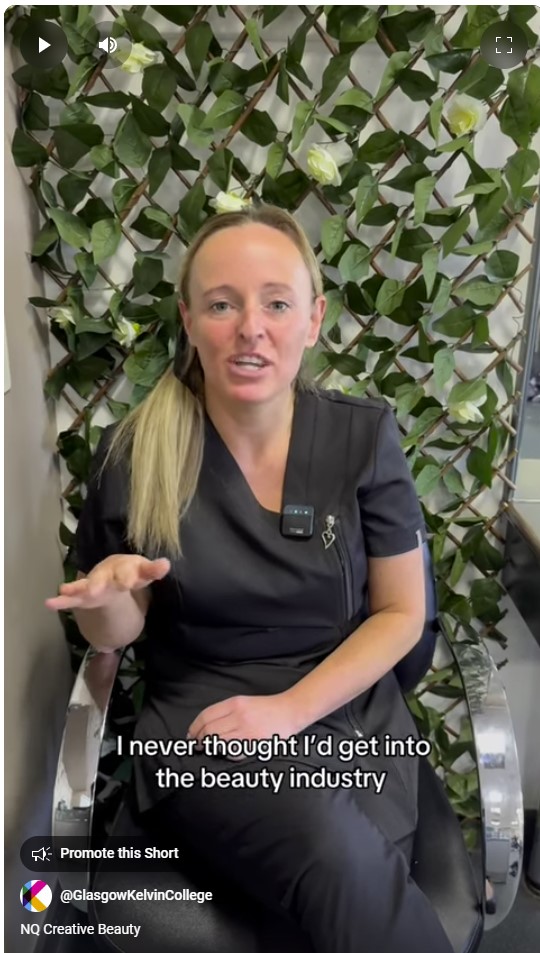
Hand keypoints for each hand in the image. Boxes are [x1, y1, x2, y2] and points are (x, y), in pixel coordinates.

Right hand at [45, 554, 170, 610]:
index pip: (138, 569)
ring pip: (88, 585)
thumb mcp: (144, 573)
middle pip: (110, 576)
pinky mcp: (83, 595)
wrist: (112, 573)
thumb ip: (153, 570)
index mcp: (128, 568)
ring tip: (68, 590)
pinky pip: (72, 598)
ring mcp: (95, 583)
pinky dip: (62, 600)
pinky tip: (50, 602)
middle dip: (108, 581)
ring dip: (80, 588)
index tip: (157, 568)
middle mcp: (110, 574)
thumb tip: (166, 563)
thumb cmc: (131, 572)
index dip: (147, 570)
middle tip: (107, 586)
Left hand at [186, 693, 302, 759]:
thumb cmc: (267, 708)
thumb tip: (205, 726)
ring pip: (218, 742)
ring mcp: (247, 730)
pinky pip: (233, 752)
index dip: (195, 727)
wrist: (290, 711)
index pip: (206, 716)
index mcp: (235, 703)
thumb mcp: (244, 702)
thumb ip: (226, 711)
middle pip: (209, 730)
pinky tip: (226, 752)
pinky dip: (226, 754)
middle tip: (197, 745)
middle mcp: (239, 715)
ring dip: (210, 747)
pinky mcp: (255, 743)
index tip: (191, 735)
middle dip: (199, 740)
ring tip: (210, 749)